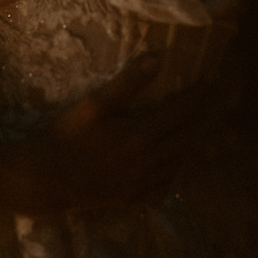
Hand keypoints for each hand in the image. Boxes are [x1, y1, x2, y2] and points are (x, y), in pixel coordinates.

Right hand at [10, 53, 207, 210]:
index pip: (181, 112)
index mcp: (142, 134)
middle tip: (204, 104)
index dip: (197, 96)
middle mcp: (149, 161)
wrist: (47, 180)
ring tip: (192, 130)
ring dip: (188, 145)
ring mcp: (141, 183)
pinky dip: (172, 173)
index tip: (209, 82)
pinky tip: (168, 166)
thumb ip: (128, 82)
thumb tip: (157, 59)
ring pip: (177, 163)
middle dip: (198, 119)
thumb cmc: (68, 136)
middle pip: (185, 138)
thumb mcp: (95, 104)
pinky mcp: (132, 199)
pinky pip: (163, 187)